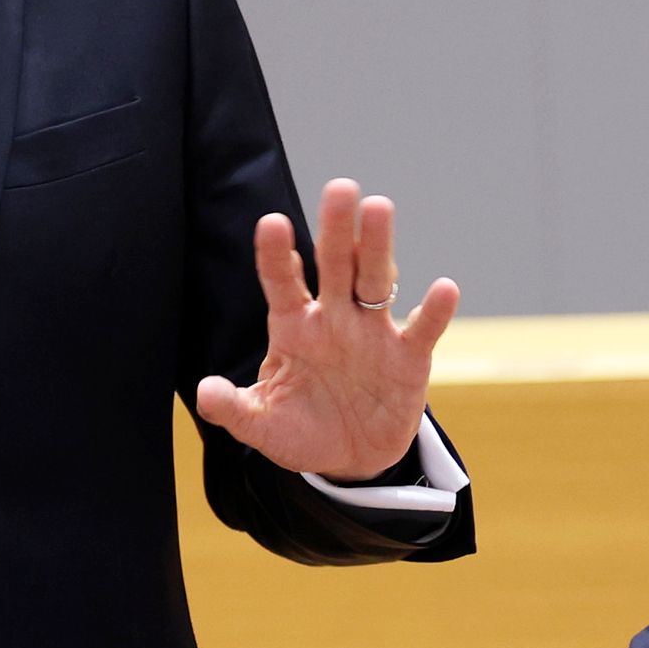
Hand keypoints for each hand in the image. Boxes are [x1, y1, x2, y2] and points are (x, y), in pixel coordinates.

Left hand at [196, 177, 459, 479]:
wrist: (351, 460)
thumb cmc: (301, 430)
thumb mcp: (262, 425)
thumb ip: (235, 408)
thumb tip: (205, 393)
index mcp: (293, 325)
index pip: (282, 281)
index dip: (276, 253)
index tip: (272, 223)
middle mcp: (334, 317)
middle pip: (335, 263)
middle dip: (336, 227)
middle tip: (340, 188)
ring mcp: (373, 332)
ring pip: (376, 280)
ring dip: (378, 247)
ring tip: (379, 209)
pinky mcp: (408, 358)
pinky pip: (423, 329)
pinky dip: (434, 311)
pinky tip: (443, 288)